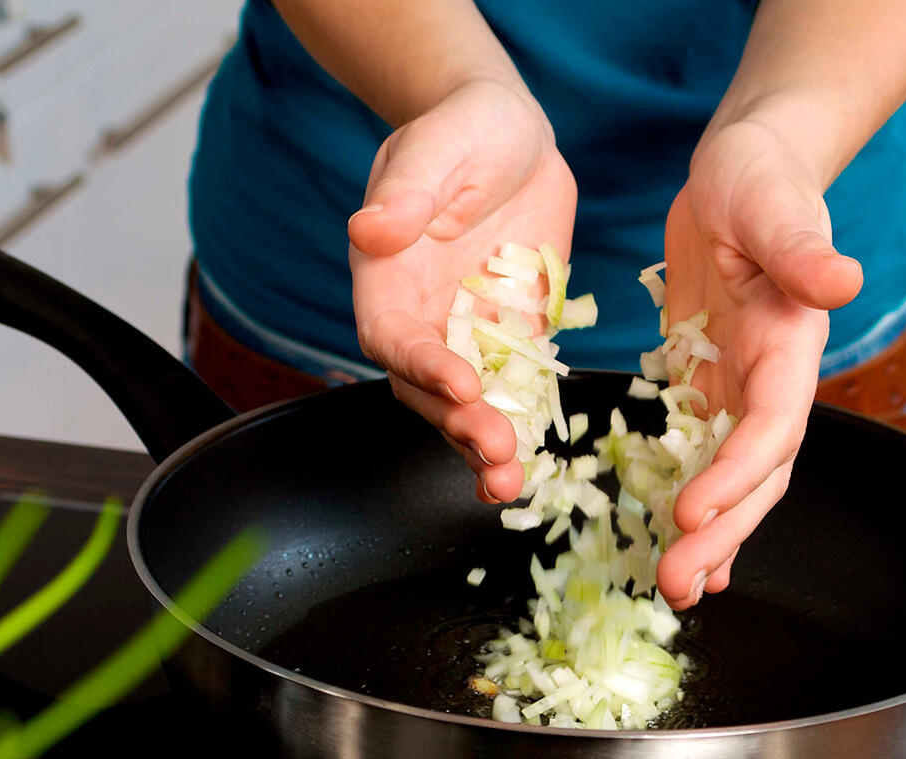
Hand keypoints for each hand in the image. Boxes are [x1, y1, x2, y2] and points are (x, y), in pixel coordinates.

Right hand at [349, 79, 576, 504]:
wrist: (512, 140)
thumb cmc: (465, 131)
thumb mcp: (436, 147)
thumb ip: (407, 191)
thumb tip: (370, 230)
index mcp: (389, 278)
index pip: (392, 335)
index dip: (420, 365)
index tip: (460, 383)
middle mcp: (423, 318)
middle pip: (425, 389)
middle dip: (456, 425)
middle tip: (495, 453)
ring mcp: (469, 337)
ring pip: (465, 406)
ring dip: (483, 446)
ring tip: (510, 481)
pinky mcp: (514, 343)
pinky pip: (514, 395)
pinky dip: (521, 431)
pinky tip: (535, 466)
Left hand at [655, 120, 863, 609]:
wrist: (741, 175)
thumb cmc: (760, 178)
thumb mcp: (772, 204)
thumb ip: (802, 247)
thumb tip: (842, 281)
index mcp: (790, 346)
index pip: (772, 427)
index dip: (736, 475)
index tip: (691, 513)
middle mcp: (769, 381)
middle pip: (754, 474)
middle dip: (721, 533)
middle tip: (676, 585)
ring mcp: (736, 388)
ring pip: (728, 478)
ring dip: (706, 534)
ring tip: (675, 586)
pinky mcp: (703, 383)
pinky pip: (696, 452)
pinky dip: (686, 496)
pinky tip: (668, 536)